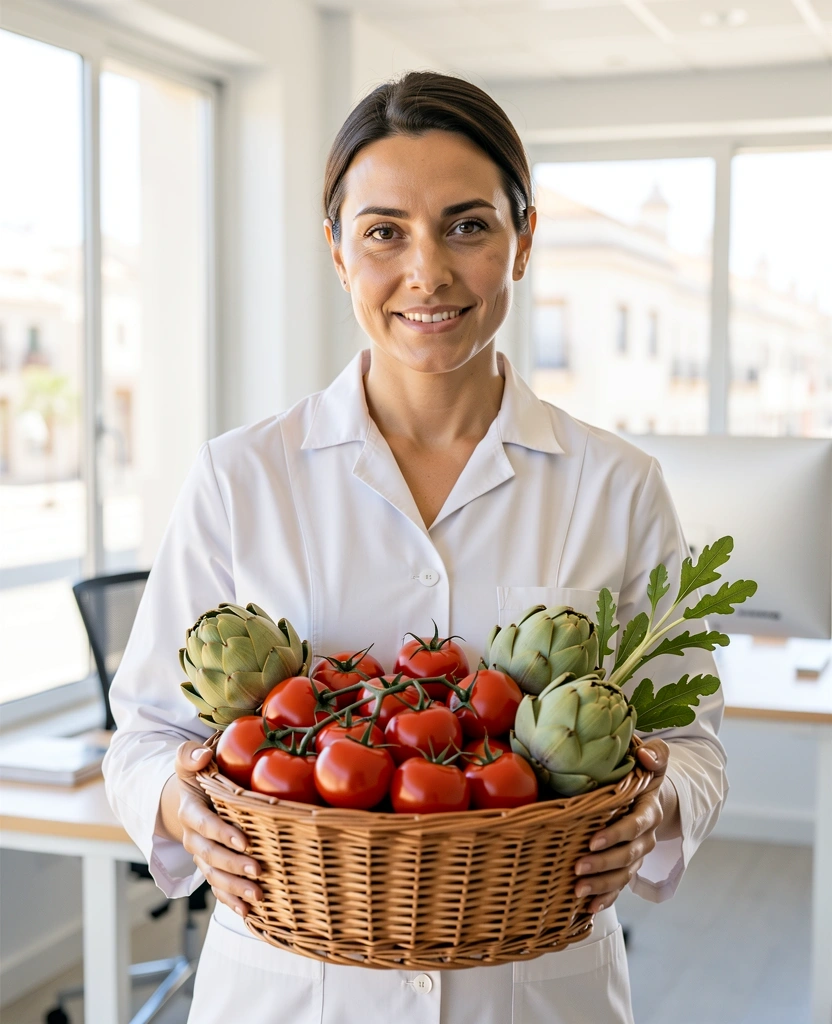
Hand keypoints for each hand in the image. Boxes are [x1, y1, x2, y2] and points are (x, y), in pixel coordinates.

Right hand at [175, 741, 262, 917]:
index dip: (222, 834)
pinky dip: (230, 901)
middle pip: (210, 856)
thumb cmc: (197, 776)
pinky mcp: (210, 867)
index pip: (204, 825)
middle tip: (258, 872)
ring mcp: (201, 855)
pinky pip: (217, 887)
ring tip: (258, 897)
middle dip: (233, 866)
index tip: (244, 841)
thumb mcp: (188, 760)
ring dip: (235, 888)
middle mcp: (193, 837)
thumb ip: (190, 755)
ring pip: (214, 876)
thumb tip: (204, 755)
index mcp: (190, 811)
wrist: (187, 798)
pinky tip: (247, 913)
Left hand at [573, 739, 673, 913]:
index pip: (635, 826)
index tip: (593, 841)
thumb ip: (656, 754)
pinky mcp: (627, 866)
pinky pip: (619, 886)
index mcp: (648, 810)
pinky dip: (606, 899)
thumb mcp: (654, 759)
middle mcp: (645, 837)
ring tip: (578, 892)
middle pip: (627, 856)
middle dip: (603, 865)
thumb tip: (647, 755)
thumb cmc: (643, 773)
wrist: (652, 797)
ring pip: (623, 875)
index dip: (616, 835)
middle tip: (578, 868)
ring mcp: (637, 854)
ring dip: (602, 886)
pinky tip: (589, 909)